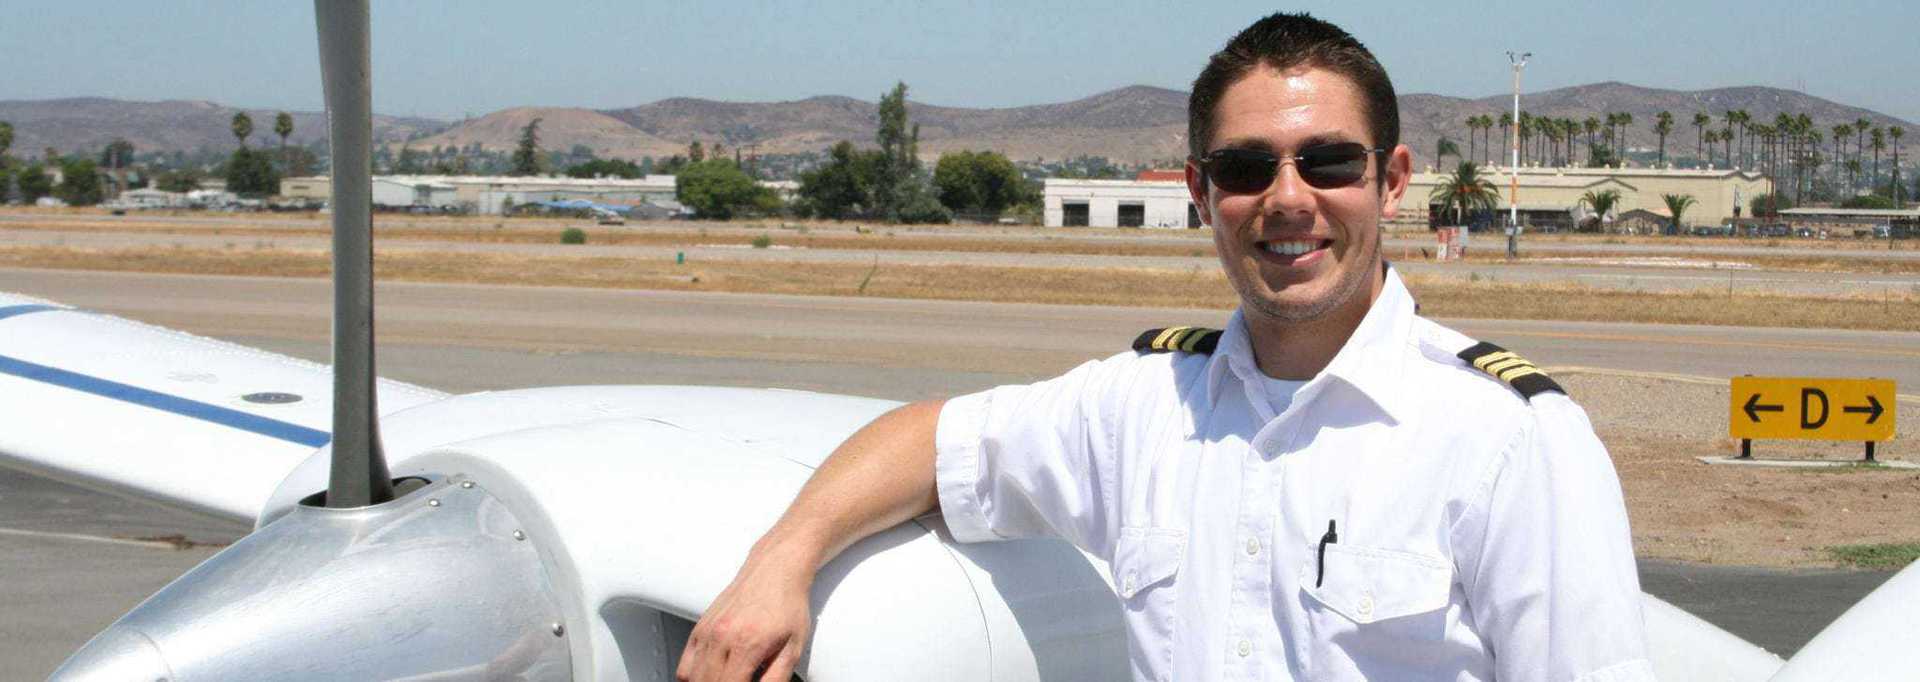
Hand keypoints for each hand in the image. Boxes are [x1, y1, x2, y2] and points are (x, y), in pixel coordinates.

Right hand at [676, 545, 815, 681]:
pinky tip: (710, 677)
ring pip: (692, 678)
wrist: (776, 571)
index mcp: (746, 645)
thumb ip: (776, 679)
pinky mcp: (700, 628)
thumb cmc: (787, 605)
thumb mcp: (793, 648)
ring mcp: (707, 632)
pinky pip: (685, 666)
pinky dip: (693, 678)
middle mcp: (721, 637)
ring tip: (727, 680)